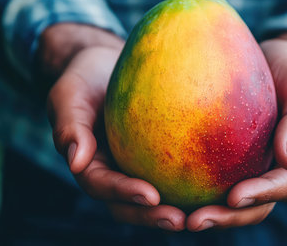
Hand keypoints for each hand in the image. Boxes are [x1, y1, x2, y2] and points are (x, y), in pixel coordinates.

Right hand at [44, 24, 184, 230]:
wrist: (104, 65)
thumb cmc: (85, 77)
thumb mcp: (69, 95)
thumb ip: (69, 126)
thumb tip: (75, 162)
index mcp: (89, 164)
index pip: (102, 185)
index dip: (124, 193)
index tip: (151, 195)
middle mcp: (112, 171)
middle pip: (129, 203)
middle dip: (152, 215)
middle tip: (179, 221)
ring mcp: (135, 165)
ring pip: (154, 196)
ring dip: (174, 208)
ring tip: (202, 215)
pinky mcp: (156, 156)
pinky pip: (173, 171)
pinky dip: (190, 182)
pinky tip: (216, 185)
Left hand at [186, 33, 286, 231]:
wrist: (280, 61)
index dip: (263, 194)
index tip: (233, 197)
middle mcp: (282, 168)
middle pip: (260, 204)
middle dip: (230, 217)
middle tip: (195, 221)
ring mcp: (260, 165)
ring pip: (240, 200)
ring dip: (214, 213)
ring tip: (181, 219)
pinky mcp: (239, 158)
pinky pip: (222, 179)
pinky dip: (202, 191)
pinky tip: (174, 192)